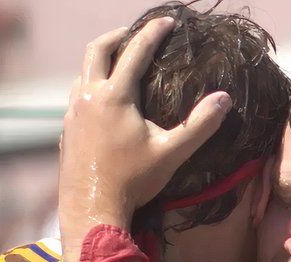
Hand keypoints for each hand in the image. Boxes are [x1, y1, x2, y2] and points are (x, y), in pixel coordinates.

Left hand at [57, 18, 231, 241]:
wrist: (92, 210)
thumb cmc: (133, 182)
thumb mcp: (172, 154)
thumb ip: (200, 125)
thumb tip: (225, 99)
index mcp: (115, 96)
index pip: (136, 52)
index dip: (154, 32)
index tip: (168, 21)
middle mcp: (89, 98)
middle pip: (97, 49)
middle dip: (118, 36)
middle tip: (135, 34)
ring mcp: (72, 114)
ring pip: (82, 74)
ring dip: (100, 63)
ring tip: (118, 66)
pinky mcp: (66, 131)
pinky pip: (76, 98)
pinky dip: (91, 88)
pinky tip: (103, 104)